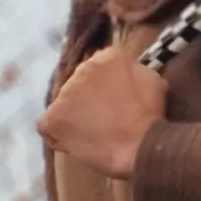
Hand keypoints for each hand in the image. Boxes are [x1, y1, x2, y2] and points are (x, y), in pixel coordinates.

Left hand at [40, 51, 167, 180]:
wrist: (139, 144)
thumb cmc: (151, 115)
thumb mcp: (152, 80)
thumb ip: (133, 72)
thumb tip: (124, 75)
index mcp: (107, 56)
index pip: (98, 67)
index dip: (103, 86)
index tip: (112, 99)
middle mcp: (81, 69)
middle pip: (78, 83)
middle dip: (86, 98)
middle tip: (100, 117)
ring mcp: (63, 94)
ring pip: (63, 104)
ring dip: (72, 116)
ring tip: (88, 133)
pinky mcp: (51, 119)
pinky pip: (47, 126)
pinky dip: (57, 134)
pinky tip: (73, 141)